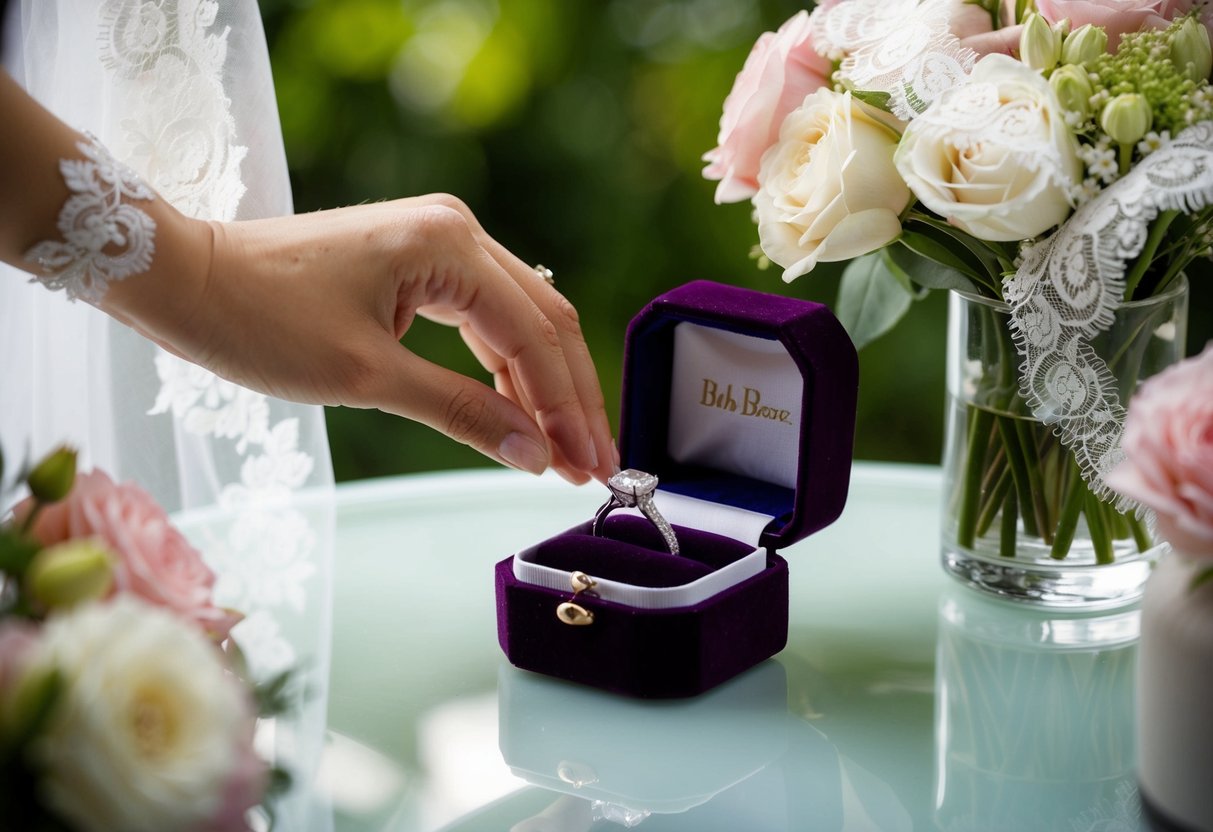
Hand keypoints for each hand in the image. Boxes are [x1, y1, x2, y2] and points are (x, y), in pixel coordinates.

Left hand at [107, 196, 616, 484]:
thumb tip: (534, 456)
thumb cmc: (259, 320)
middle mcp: (455, 231)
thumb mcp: (367, 377)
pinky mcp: (418, 262)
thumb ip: (462, 413)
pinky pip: (482, 319)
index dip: (567, 409)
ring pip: (518, 322)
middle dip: (571, 400)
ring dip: (543, 388)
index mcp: (448, 244)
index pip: (534, 336)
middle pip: (543, 322)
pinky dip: (504, 370)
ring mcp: (437, 242)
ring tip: (564, 454)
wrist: (183, 279)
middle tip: (593, 467)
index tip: (588, 469)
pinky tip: (520, 415)